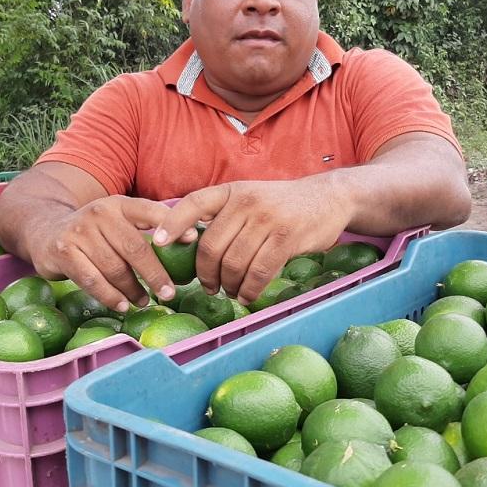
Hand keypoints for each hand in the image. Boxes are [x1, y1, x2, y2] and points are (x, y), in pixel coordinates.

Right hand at [25, 195, 188, 311]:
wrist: (45, 230)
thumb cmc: (95, 231)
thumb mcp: (119, 219)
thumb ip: (148, 227)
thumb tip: (193, 240)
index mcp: (119, 204)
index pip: (150, 211)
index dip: (173, 225)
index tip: (194, 240)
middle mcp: (99, 213)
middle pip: (135, 248)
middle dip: (156, 274)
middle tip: (169, 293)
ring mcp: (79, 232)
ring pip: (114, 268)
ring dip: (133, 290)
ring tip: (144, 301)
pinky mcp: (63, 252)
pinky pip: (92, 280)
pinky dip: (110, 296)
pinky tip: (123, 305)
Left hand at [153, 180, 352, 304]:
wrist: (328, 199)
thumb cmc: (281, 205)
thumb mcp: (250, 197)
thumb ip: (224, 215)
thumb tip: (187, 243)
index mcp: (232, 191)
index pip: (194, 203)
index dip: (172, 223)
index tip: (158, 243)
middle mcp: (246, 201)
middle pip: (210, 247)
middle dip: (206, 275)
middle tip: (210, 288)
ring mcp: (267, 219)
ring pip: (234, 264)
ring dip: (229, 286)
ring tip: (233, 292)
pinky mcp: (286, 237)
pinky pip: (258, 272)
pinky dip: (249, 290)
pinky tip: (248, 295)